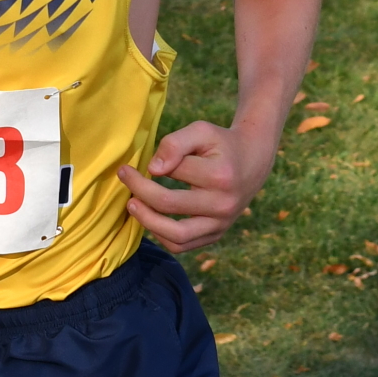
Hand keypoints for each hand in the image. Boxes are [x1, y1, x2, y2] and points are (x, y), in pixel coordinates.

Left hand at [119, 119, 269, 255]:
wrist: (252, 162)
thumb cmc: (221, 144)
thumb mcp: (201, 131)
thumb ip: (175, 143)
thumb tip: (153, 169)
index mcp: (220, 176)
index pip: (175, 171)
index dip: (154, 165)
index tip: (137, 163)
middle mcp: (223, 205)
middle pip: (169, 204)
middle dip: (140, 191)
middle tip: (124, 178)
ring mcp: (221, 224)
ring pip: (176, 235)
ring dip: (146, 221)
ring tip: (132, 205)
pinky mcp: (216, 235)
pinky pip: (182, 245)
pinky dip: (161, 236)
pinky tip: (150, 219)